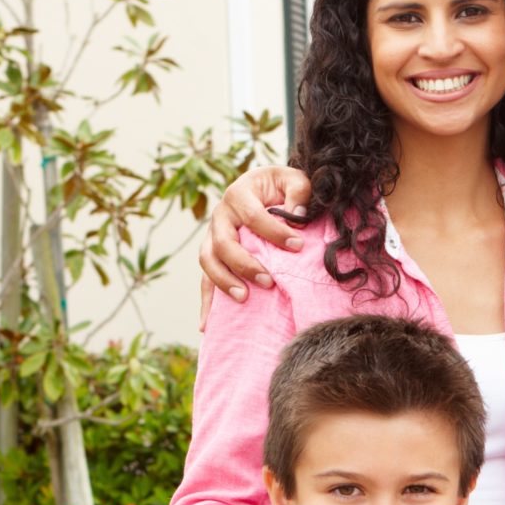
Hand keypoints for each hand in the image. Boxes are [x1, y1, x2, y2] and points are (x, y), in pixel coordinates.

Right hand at [197, 165, 315, 318]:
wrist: (263, 188)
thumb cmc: (281, 186)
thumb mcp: (293, 179)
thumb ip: (298, 192)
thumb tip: (296, 216)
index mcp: (238, 194)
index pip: (252, 215)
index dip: (274, 231)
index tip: (297, 245)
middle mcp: (220, 216)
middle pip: (223, 243)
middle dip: (245, 264)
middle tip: (268, 281)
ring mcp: (213, 237)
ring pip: (208, 261)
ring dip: (223, 282)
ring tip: (243, 298)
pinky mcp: (213, 255)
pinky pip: (205, 279)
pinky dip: (206, 302)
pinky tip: (206, 325)